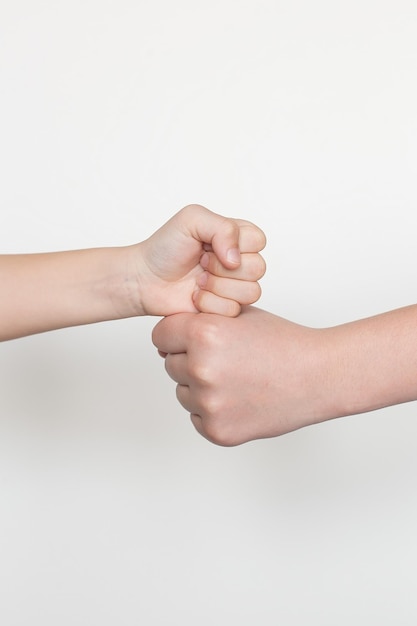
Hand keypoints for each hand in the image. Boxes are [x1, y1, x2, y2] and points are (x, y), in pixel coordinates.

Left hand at [133, 205, 265, 316]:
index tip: (207, 245)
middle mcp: (240, 262)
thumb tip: (236, 258)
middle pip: (258, 268)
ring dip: (218, 286)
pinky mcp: (225, 308)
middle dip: (222, 267)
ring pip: (251, 292)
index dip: (235, 245)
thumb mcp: (192, 219)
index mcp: (237, 237)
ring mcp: (234, 287)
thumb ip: (223, 227)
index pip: (259, 240)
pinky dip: (209, 303)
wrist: (145, 279)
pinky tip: (195, 295)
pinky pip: (233, 310)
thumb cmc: (165, 247)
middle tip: (200, 263)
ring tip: (198, 281)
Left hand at [152, 306, 332, 445]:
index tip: (193, 339)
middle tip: (228, 360)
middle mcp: (201, 369)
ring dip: (201, 387)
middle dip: (190, 361)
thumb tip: (164, 342)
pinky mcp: (217, 431)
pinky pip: (197, 417)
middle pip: (170, 364)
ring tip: (238, 380)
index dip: (176, 335)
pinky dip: (213, 411)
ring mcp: (208, 404)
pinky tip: (242, 399)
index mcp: (204, 334)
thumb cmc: (282, 342)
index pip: (160, 335)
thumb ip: (200, 321)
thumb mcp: (239, 315)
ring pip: (183, 392)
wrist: (319, 376)